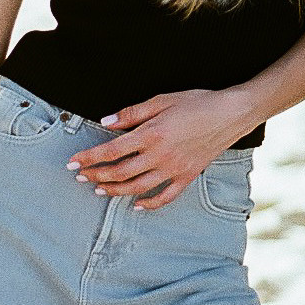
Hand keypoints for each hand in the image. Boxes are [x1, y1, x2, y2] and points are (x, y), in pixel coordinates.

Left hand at [66, 89, 250, 208]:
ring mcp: (174, 169)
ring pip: (137, 187)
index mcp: (151, 134)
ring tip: (99, 191)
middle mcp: (159, 156)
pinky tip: (137, 205)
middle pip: (120, 172)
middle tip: (80, 176)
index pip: (111, 151)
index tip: (73, 162)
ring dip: (115, 191)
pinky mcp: (187, 176)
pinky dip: (149, 204)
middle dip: (96, 176)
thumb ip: (132, 113)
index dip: (89, 158)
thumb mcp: (162, 100)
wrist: (231, 113)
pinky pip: (165, 197)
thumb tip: (106, 122)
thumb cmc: (197, 102)